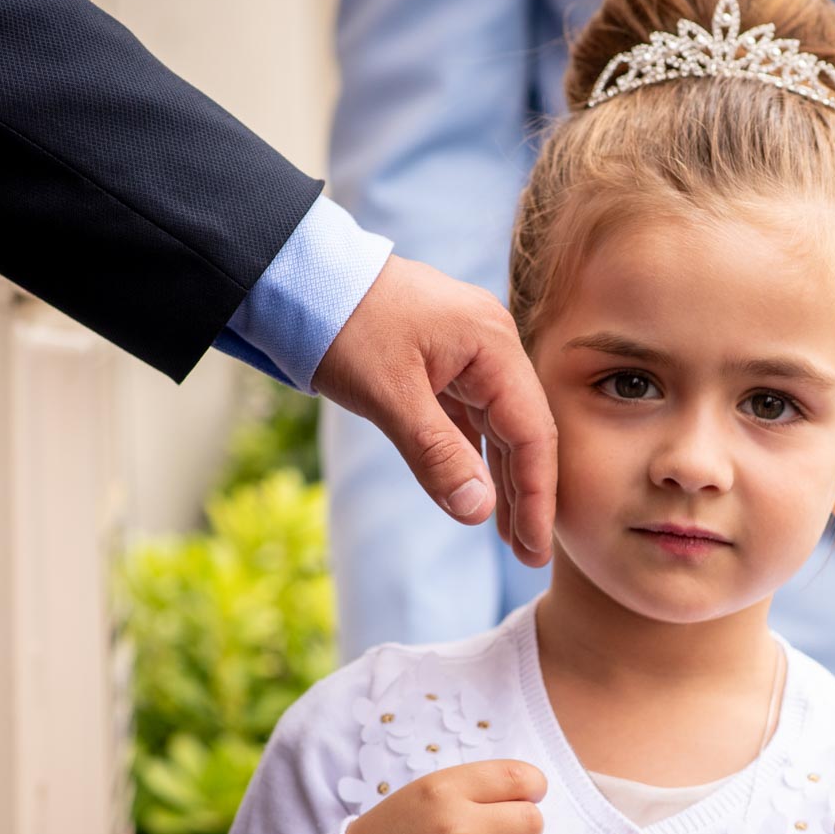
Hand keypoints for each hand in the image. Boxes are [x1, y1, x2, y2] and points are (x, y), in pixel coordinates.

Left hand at [312, 255, 555, 566]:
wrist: (297, 278)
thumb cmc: (341, 324)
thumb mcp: (388, 395)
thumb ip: (436, 455)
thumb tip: (478, 512)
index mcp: (492, 344)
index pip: (531, 431)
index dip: (537, 494)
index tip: (533, 547)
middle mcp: (491, 344)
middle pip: (524, 430)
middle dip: (527, 493)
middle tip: (528, 555)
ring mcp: (469, 352)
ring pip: (499, 426)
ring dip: (503, 479)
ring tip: (509, 535)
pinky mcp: (444, 361)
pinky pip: (472, 417)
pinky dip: (475, 455)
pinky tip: (477, 491)